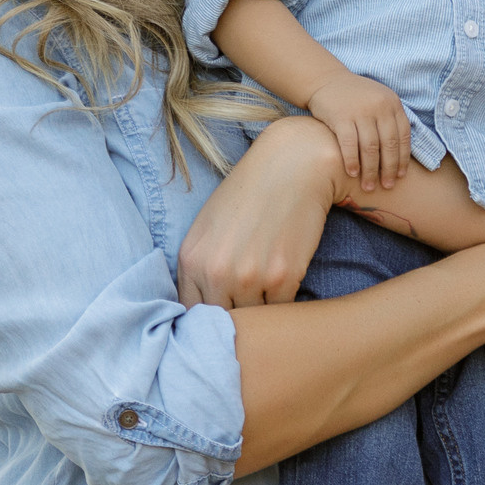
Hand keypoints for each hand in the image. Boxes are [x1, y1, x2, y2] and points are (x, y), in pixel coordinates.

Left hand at [176, 115, 340, 307]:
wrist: (294, 165)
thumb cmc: (250, 192)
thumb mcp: (208, 226)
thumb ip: (199, 268)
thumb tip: (200, 312)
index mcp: (191, 259)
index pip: (190, 312)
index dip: (207, 316)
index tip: (222, 312)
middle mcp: (216, 271)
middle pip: (222, 320)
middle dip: (236, 315)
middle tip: (249, 301)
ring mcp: (250, 277)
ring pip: (254, 317)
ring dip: (263, 309)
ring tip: (269, 288)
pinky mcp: (283, 277)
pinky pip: (281, 310)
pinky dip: (284, 301)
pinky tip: (287, 278)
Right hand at [306, 71, 411, 191]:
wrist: (326, 80)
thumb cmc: (355, 98)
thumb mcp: (379, 101)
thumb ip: (390, 121)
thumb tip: (402, 156)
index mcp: (392, 103)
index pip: (403, 136)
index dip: (403, 158)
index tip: (401, 176)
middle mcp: (379, 106)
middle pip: (388, 144)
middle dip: (389, 169)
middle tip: (387, 186)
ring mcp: (360, 111)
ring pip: (370, 148)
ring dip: (370, 170)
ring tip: (369, 186)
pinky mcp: (340, 116)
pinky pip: (349, 144)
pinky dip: (352, 161)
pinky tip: (352, 174)